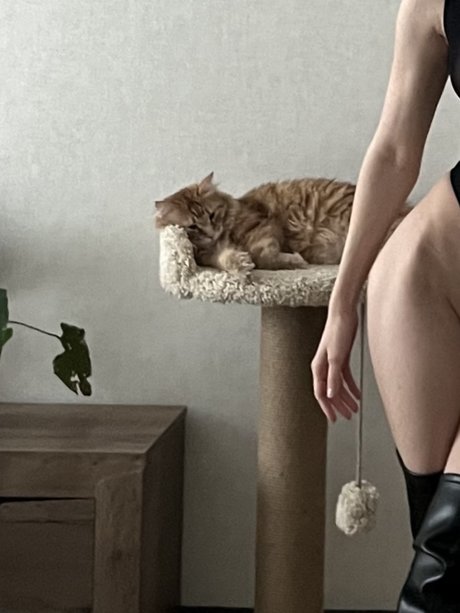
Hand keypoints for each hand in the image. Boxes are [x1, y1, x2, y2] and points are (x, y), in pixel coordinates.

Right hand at [310, 306, 361, 422]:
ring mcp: (332, 362)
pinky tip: (358, 394)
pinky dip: (351, 387)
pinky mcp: (341, 358)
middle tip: (348, 416)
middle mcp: (323, 367)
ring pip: (338, 386)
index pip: (321, 393)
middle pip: (330, 391)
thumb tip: (331, 395)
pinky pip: (345, 377)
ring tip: (355, 408)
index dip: (327, 407)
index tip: (334, 419)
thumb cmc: (337, 332)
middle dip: (339, 405)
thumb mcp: (336, 357)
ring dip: (346, 397)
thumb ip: (334, 376)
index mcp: (318, 368)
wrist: (344, 314)